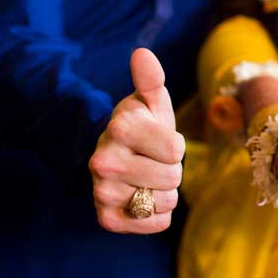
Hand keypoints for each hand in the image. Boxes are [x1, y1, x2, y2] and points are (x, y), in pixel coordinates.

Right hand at [90, 48, 186, 232]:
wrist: (113, 158)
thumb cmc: (142, 127)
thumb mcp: (151, 102)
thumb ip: (150, 79)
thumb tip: (142, 53)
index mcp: (119, 127)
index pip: (176, 149)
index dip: (174, 145)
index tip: (157, 138)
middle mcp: (103, 161)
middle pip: (173, 178)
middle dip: (170, 169)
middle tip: (151, 160)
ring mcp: (102, 192)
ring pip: (166, 202)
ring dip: (165, 192)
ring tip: (145, 177)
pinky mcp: (107, 218)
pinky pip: (156, 224)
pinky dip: (158, 215)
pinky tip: (142, 197)